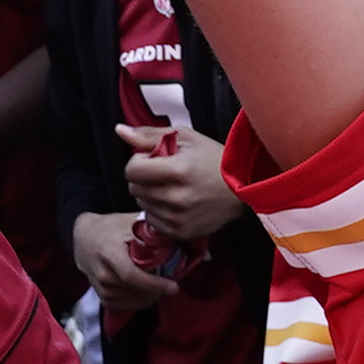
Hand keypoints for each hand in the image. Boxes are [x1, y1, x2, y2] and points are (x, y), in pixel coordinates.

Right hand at [70, 208, 172, 307]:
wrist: (84, 237)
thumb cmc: (111, 228)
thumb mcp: (131, 222)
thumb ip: (152, 230)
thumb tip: (178, 236)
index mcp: (109, 251)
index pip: (131, 276)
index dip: (154, 285)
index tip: (174, 286)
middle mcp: (101, 271)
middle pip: (133, 291)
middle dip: (156, 292)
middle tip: (171, 287)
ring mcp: (98, 286)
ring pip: (129, 302)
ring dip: (148, 298)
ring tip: (161, 289)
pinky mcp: (100, 296)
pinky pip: (122, 306)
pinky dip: (137, 304)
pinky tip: (147, 295)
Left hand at [119, 120, 245, 246]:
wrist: (243, 189)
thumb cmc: (214, 159)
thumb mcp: (185, 138)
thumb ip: (149, 135)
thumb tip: (119, 130)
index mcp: (178, 170)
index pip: (132, 170)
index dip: (138, 162)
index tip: (153, 159)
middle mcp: (177, 197)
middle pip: (134, 188)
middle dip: (143, 177)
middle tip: (164, 173)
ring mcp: (179, 218)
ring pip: (142, 204)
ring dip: (150, 194)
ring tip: (172, 187)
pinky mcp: (181, 232)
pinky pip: (152, 220)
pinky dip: (158, 210)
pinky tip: (175, 202)